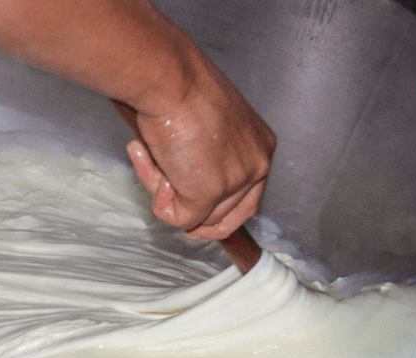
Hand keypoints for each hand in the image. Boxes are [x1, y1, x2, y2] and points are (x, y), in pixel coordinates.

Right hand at [116, 59, 274, 239]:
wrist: (170, 80)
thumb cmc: (182, 87)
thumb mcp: (207, 122)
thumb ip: (208, 153)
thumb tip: (187, 176)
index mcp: (261, 147)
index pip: (249, 195)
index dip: (219, 207)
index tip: (196, 210)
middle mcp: (257, 165)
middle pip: (230, 214)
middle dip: (196, 213)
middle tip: (167, 195)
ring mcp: (234, 182)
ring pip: (201, 218)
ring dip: (168, 194)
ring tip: (153, 157)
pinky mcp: (207, 194)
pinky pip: (178, 217)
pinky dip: (159, 199)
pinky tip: (153, 164)